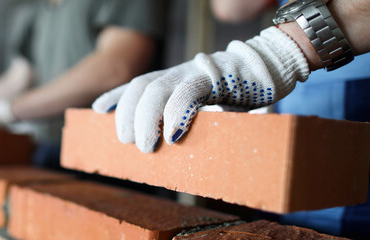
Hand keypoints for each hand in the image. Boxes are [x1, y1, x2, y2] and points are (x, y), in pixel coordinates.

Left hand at [92, 27, 309, 152]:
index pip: (137, 83)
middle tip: (127, 141)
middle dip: (127, 113)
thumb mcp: (207, 108)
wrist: (272, 69)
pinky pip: (189, 92)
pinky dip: (177, 113)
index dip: (116, 96)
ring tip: (145, 146)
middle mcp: (179, 72)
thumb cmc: (240, 94)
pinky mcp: (216, 78)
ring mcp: (195, 72)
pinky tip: (174, 135)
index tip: (97, 109)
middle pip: (140, 86)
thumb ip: (187, 118)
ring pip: (157, 88)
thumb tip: (172, 143)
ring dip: (146, 119)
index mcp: (174, 78)